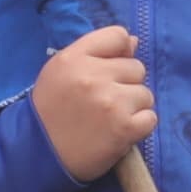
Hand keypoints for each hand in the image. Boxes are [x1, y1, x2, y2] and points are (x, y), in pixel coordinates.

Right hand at [33, 25, 155, 180]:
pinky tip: (119, 132)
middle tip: (104, 102)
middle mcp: (93, 76)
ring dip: (133, 107)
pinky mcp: (124, 128)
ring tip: (110, 119)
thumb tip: (134, 42)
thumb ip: (96, 53)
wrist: (40, 155)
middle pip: (136, 67)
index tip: (110, 72)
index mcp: (74, 58)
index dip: (120, 53)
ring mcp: (111, 102)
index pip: (118, 36)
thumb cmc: (50, 112)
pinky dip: (139, 127)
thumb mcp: (61, 72)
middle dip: (126, 84)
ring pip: (146, 94)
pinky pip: (150, 118)